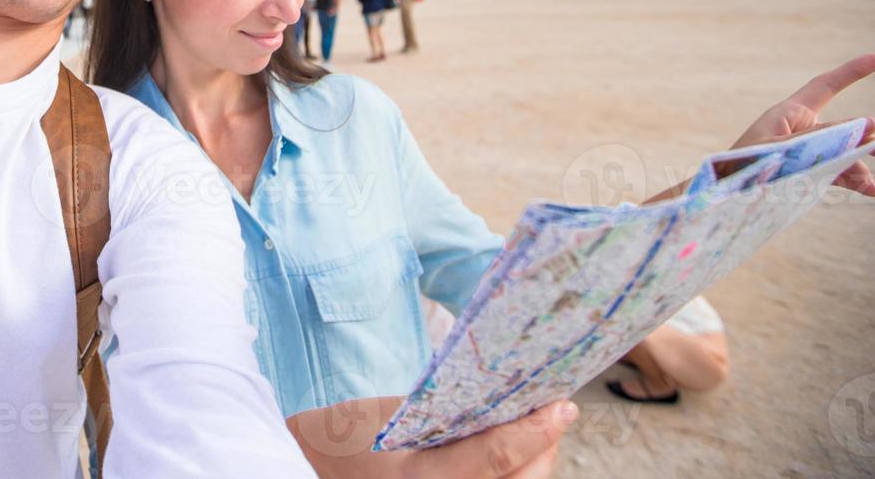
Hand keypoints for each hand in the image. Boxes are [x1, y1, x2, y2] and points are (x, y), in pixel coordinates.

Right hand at [286, 397, 575, 478]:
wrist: (311, 470)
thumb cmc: (345, 437)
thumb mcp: (395, 416)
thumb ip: (450, 416)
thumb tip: (506, 403)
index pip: (495, 458)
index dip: (536, 432)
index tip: (563, 407)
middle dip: (544, 451)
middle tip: (554, 416)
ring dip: (533, 466)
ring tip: (538, 435)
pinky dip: (511, 478)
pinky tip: (515, 457)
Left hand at [729, 53, 874, 196]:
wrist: (720, 191)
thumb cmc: (741, 164)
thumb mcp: (780, 146)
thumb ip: (822, 136)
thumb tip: (868, 124)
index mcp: (789, 112)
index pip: (825, 85)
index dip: (851, 72)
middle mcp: (801, 129)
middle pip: (844, 126)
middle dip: (867, 136)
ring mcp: (805, 150)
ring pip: (843, 152)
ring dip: (861, 165)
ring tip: (872, 186)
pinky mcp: (805, 170)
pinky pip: (835, 172)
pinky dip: (853, 180)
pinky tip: (871, 190)